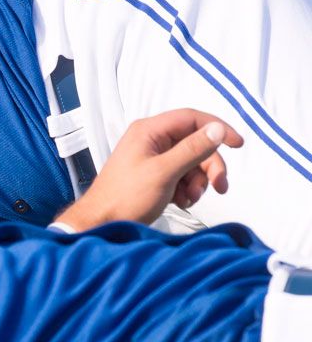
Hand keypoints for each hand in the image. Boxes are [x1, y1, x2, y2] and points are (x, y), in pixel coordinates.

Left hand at [55, 109, 242, 230]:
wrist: (103, 223)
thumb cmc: (126, 196)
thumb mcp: (164, 172)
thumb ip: (192, 149)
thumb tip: (218, 129)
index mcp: (149, 131)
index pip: (191, 118)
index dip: (217, 128)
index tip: (239, 145)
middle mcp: (151, 140)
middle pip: (196, 143)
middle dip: (209, 166)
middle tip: (219, 187)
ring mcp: (153, 158)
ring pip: (192, 162)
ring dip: (198, 181)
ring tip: (188, 199)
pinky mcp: (155, 175)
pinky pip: (183, 176)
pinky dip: (187, 189)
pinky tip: (179, 202)